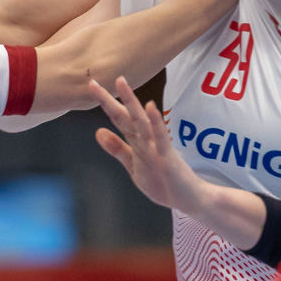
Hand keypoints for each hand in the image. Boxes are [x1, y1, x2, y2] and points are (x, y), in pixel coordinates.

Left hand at [89, 76, 205, 213]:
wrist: (189, 198)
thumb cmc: (163, 182)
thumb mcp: (134, 167)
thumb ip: (118, 149)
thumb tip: (99, 132)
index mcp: (137, 142)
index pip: (118, 119)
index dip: (105, 104)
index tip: (91, 87)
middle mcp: (146, 139)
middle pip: (125, 116)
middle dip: (110, 99)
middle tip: (93, 82)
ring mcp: (158, 146)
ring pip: (141, 121)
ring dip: (131, 102)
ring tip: (121, 83)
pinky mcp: (168, 156)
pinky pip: (161, 137)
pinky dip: (155, 122)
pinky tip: (150, 108)